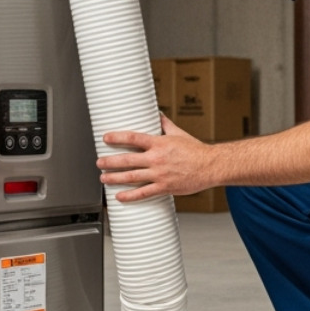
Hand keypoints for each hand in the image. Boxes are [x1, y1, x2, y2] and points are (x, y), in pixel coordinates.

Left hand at [97, 115, 213, 201]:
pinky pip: (143, 193)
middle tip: (99, 162)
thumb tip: (157, 114)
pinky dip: (130, 196)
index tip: (106, 138)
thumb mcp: (179, 133)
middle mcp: (157, 159)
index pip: (133, 139)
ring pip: (131, 177)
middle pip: (127, 160)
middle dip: (110, 161)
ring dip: (115, 177)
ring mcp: (160, 174)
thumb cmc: (196, 150)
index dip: (117, 137)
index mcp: (159, 143)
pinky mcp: (164, 187)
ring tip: (103, 178)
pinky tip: (120, 196)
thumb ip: (165, 125)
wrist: (210, 166)